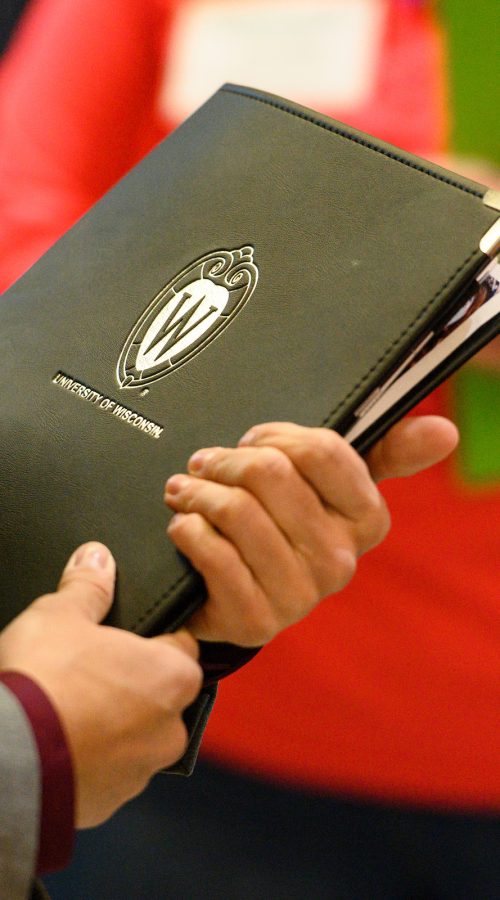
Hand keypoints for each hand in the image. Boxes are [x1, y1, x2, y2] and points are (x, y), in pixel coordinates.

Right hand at [0, 543, 201, 827]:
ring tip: (69, 707)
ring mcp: (141, 771)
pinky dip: (91, 757)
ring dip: (113, 724)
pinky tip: (60, 741)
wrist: (6, 759)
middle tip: (90, 669)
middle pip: (161, 694)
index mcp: (173, 676)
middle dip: (132, 683)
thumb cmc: (43, 679)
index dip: (153, 636)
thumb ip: (87, 586)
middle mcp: (170, 728)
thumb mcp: (60, 614)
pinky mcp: (109, 803)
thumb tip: (97, 557)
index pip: (181, 645)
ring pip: (136, 737)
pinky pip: (109, 772)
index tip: (126, 636)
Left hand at [165, 417, 457, 646]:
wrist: (237, 594)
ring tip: (185, 491)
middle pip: (271, 473)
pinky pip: (212, 552)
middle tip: (206, 464)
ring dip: (198, 492)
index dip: (275, 436)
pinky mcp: (255, 621)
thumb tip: (445, 432)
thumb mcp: (332, 484)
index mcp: (367, 520)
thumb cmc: (285, 524)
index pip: (322, 450)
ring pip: (236, 509)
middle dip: (227, 460)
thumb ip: (387, 452)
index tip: (253, 441)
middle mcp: (341, 561)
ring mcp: (299, 596)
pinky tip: (184, 526)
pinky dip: (187, 530)